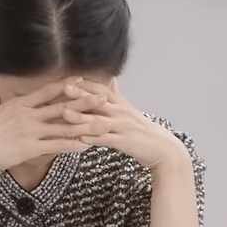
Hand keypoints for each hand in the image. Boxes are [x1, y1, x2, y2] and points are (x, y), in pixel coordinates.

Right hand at [0, 77, 111, 173]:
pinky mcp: (32, 148)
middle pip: (61, 106)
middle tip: (102, 98)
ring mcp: (31, 132)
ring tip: (102, 123)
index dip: (65, 85)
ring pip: (63, 127)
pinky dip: (73, 145)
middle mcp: (28, 116)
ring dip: (85, 125)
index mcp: (19, 105)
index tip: (81, 80)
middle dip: (84, 102)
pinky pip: (57, 146)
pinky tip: (87, 145)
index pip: (46, 92)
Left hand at [62, 79, 186, 169]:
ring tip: (65, 114)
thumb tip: (111, 77)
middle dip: (81, 95)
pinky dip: (94, 138)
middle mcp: (120, 113)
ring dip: (81, 117)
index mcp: (120, 104)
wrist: (162, 148)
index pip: (102, 90)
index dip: (86, 84)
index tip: (70, 78)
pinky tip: (81, 138)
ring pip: (99, 120)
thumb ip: (117, 95)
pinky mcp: (125, 142)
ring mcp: (122, 127)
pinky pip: (107, 139)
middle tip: (64, 88)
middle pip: (99, 101)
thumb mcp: (129, 109)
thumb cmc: (142, 130)